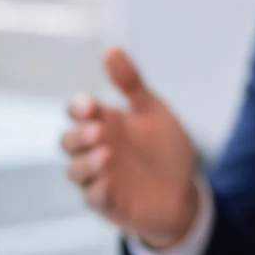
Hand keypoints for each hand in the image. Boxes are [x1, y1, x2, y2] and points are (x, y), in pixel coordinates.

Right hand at [60, 46, 198, 248]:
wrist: (186, 191)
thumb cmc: (164, 150)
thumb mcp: (152, 111)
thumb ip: (130, 83)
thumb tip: (110, 49)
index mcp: (103, 124)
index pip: (77, 113)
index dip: (78, 108)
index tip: (91, 106)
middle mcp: (95, 151)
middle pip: (68, 143)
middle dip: (79, 136)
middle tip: (98, 130)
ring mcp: (100, 179)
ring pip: (76, 172)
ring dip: (87, 163)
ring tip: (106, 154)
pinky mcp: (110, 205)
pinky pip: (94, 199)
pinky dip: (98, 191)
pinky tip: (109, 181)